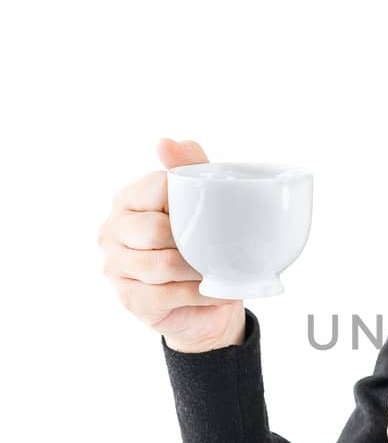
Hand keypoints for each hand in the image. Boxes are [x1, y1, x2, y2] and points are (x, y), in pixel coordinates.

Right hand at [97, 137, 245, 352]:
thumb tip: (167, 142)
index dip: (188, 200)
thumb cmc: (200, 244)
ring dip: (197, 270)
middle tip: (218, 247)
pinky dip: (199, 294)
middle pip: (155, 230)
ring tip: (219, 270)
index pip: (158, 187)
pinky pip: (167, 295)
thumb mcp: (202, 203)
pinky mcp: (130, 299)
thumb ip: (190, 168)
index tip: (209, 213)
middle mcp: (112, 231)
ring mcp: (115, 267)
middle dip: (192, 241)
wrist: (206, 301)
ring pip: (161, 264)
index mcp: (127, 199)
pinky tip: (215, 291)